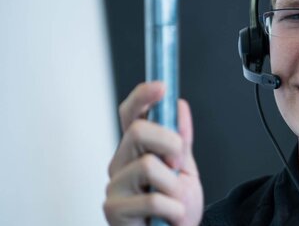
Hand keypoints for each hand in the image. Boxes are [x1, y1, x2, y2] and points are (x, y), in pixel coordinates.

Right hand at [103, 82, 202, 225]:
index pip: (132, 115)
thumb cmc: (176, 210)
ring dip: (174, 186)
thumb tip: (178, 105)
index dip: (143, 97)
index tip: (161, 86)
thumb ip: (181, 142)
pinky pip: (153, 199)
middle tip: (177, 165)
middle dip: (170, 143)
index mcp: (136, 151)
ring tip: (173, 202)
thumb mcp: (185, 171)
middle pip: (138, 131)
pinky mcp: (113, 209)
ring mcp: (115, 186)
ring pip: (148, 166)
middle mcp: (120, 164)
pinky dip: (173, 210)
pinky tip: (169, 218)